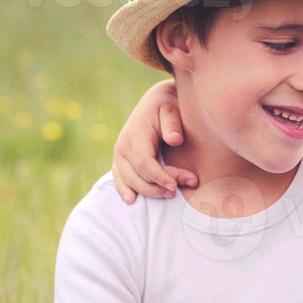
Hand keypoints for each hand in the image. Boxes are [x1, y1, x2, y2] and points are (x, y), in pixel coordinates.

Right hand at [110, 79, 198, 203]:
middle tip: (182, 189)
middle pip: (138, 176)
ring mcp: (119, 156)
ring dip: (149, 191)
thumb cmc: (167, 106)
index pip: (144, 163)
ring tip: (171, 194)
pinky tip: (132, 200)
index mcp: (135, 136)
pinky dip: (125, 190)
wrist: (157, 101)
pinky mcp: (120, 161)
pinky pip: (120, 179)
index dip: (159, 177)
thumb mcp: (171, 109)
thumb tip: (175, 140)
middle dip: (159, 187)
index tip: (176, 186)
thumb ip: (173, 123)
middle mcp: (122, 147)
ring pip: (130, 181)